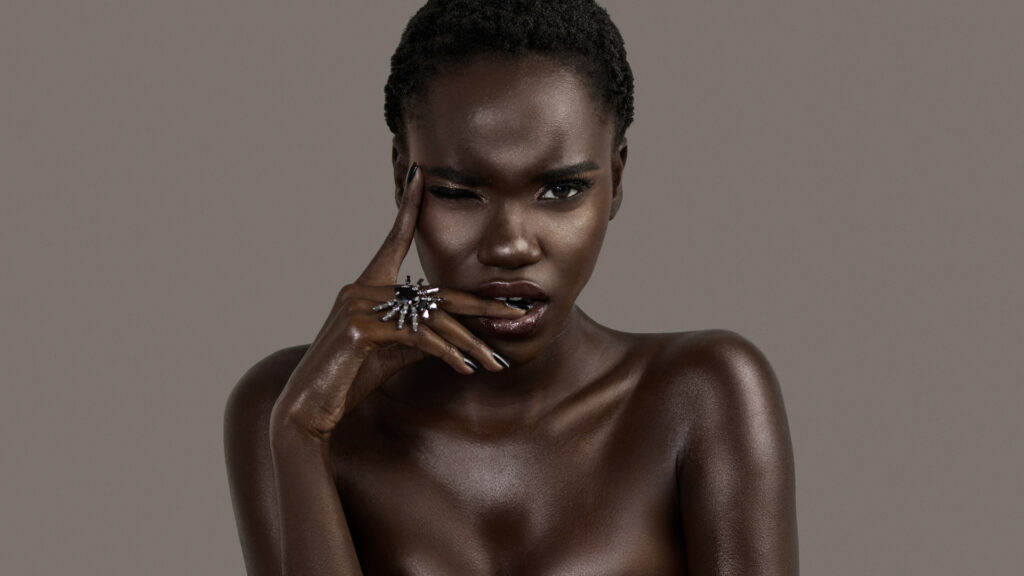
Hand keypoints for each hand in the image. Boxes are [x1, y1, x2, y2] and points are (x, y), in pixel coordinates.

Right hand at [269, 164, 525, 439]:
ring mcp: (358, 306)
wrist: (308, 408)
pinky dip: (446, 352)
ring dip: (469, 343)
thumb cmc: (350, 377)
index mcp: (367, 286)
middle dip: (479, 305)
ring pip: (432, 318)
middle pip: (434, 292)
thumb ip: (422, 333)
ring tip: (494, 361)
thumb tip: (456, 332)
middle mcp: (361, 288)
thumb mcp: (394, 351)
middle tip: (514, 312)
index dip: (408, 209)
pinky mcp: (361, 329)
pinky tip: (465, 368)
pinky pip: (419, 337)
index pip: (393, 240)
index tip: (420, 177)